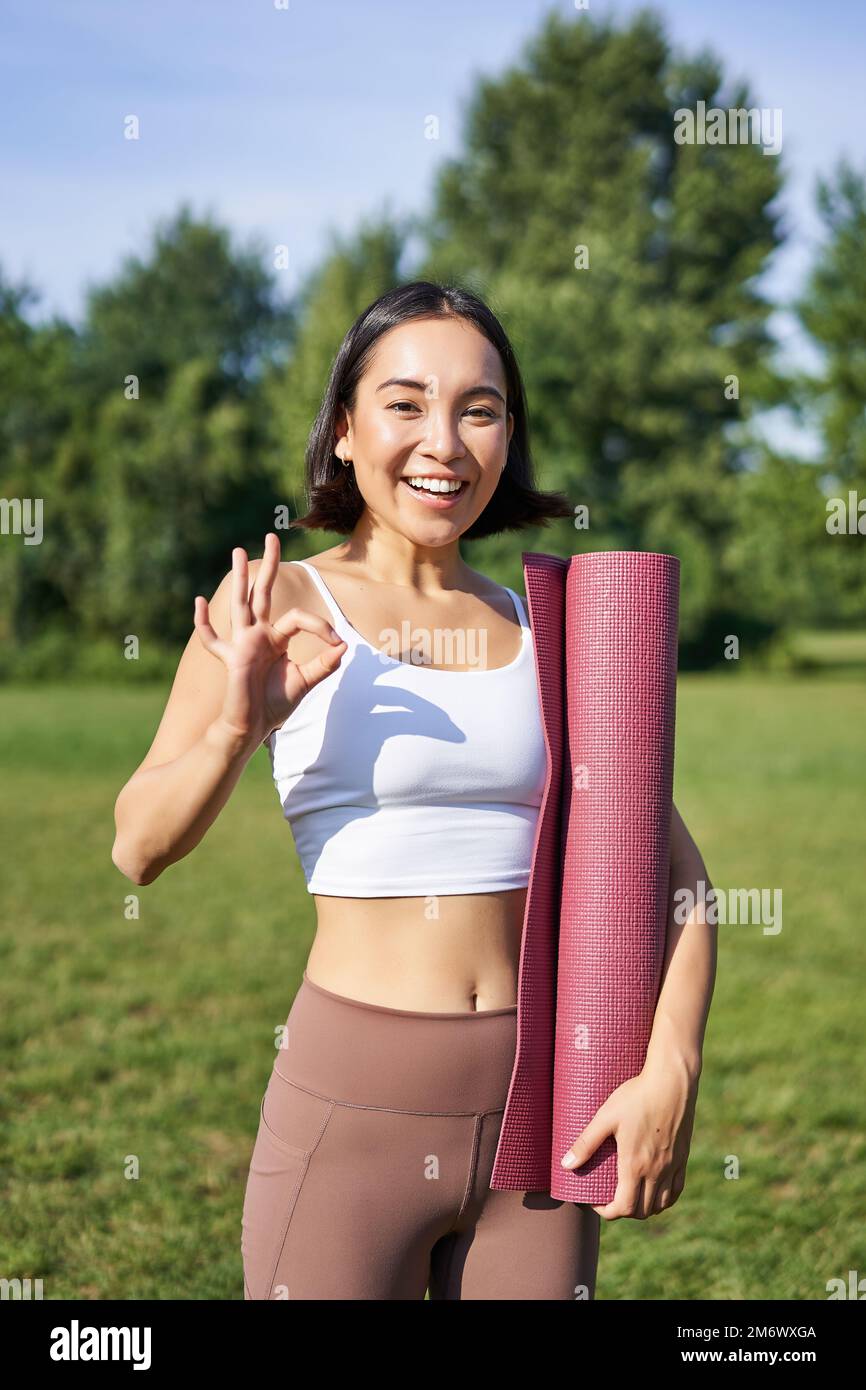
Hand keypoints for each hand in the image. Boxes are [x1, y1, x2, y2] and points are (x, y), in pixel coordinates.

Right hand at [193, 533, 346, 742]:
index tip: (338, 643)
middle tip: (272, 537)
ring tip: (238, 550)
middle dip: (269, 565)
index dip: (321, 626)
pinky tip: (199, 601)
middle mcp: (258, 635)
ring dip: (241, 578)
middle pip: (263, 593)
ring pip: (241, 604)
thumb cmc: (274, 706)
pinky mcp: (231, 659)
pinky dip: (203, 622)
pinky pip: (212, 639)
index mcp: (276, 639)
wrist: (252, 727)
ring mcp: (242, 644)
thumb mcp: (306, 683)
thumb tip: (344, 647)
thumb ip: (324, 665)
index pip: (300, 618)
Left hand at [559, 1057, 698, 1219]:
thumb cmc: (636, 1096)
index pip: (623, 1208)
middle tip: (609, 1197)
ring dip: (643, 1208)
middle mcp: (656, 1171)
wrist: (671, 1081)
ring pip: (660, 1205)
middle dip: (622, 1211)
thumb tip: (565, 1165)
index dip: (606, 1211)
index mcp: (635, 1164)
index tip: (595, 1201)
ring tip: (629, 1194)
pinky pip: (676, 1191)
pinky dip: (663, 1199)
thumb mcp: (606, 1117)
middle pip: (641, 1211)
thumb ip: (586, 1143)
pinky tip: (654, 1189)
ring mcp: (672, 1166)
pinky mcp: (682, 1158)